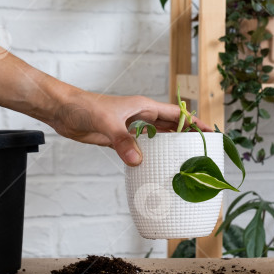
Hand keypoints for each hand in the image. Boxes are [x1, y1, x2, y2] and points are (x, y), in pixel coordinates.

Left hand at [48, 89, 210, 165]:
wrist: (63, 110)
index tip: (210, 132)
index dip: (194, 122)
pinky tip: (155, 166)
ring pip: (157, 137)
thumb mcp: (106, 123)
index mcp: (144, 107)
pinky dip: (149, 156)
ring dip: (169, 146)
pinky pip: (141, 148)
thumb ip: (123, 140)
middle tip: (201, 152)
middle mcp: (141, 116)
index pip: (176, 114)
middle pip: (171, 126)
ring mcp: (130, 127)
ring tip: (184, 161)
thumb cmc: (84, 107)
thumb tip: (137, 161)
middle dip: (186, 136)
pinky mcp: (119, 138)